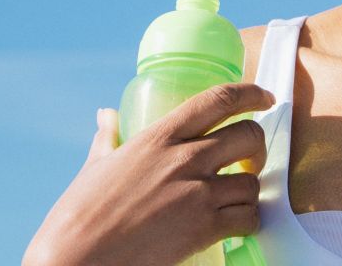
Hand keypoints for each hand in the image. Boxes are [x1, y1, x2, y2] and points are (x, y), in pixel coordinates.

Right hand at [23, 83, 274, 265]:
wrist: (76, 260)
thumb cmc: (79, 215)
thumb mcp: (96, 165)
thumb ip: (108, 138)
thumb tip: (106, 114)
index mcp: (158, 137)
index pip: (217, 99)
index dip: (250, 93)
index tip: (264, 97)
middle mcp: (184, 158)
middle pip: (248, 135)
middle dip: (257, 145)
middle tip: (250, 158)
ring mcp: (197, 194)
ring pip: (253, 181)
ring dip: (250, 191)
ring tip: (235, 198)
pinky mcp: (204, 228)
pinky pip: (248, 218)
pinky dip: (247, 221)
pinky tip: (235, 224)